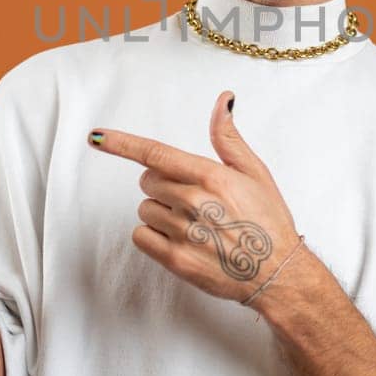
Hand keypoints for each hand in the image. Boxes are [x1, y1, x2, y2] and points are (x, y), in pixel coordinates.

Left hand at [88, 91, 303, 303]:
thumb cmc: (268, 221)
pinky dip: (153, 236)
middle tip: (193, 199)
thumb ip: (228, 138)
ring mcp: (183, 233)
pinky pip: (141, 237)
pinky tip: (180, 239)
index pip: (155, 154)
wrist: (278, 273)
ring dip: (161, 212)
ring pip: (145, 209)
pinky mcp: (176, 260)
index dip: (121, 143)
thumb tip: (222, 102)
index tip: (96, 137)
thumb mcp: (255, 172)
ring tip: (194, 224)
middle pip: (148, 181)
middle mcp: (194, 202)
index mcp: (211, 176)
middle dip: (163, 184)